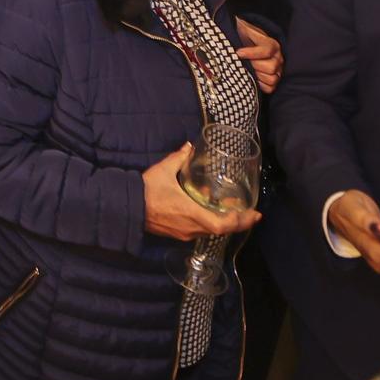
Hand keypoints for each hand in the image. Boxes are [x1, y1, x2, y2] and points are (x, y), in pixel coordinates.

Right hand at [141, 144, 261, 239]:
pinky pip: (201, 232)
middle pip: (222, 231)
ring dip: (225, 224)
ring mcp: (184, 233)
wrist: (126, 207)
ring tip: (234, 212)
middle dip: (239, 222)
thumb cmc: (146, 190)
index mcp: (191, 212)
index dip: (240, 221)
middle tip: (251, 214)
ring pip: (211, 232)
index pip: (222, 225)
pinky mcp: (177, 234)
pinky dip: (212, 224)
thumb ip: (179, 158)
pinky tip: (213, 215)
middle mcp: (191, 227)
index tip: (254, 214)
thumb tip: (190, 146)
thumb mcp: (164, 170)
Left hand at [234, 19, 281, 93]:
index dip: (252, 53)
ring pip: (272, 79)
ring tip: (249, 70)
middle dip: (254, 65)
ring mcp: (278, 70)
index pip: (267, 51)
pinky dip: (261, 85)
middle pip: (271, 67)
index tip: (238, 52)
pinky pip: (271, 88)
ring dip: (258, 76)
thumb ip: (242, 26)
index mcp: (272, 44)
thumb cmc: (244, 36)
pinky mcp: (274, 79)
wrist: (247, 43)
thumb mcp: (244, 29)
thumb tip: (236, 21)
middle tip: (245, 62)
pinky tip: (253, 78)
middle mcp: (278, 58)